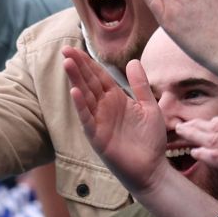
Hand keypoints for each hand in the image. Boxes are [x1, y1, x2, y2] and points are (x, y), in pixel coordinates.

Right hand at [64, 47, 167, 192]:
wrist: (153, 169)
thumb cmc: (150, 140)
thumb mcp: (149, 107)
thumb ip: (140, 85)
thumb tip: (133, 60)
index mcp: (115, 99)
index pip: (98, 76)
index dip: (88, 62)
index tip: (75, 47)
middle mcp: (104, 108)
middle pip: (88, 82)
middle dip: (77, 66)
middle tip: (65, 49)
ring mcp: (99, 122)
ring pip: (85, 97)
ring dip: (75, 80)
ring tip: (66, 63)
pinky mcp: (97, 137)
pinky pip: (87, 119)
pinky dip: (81, 106)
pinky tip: (74, 92)